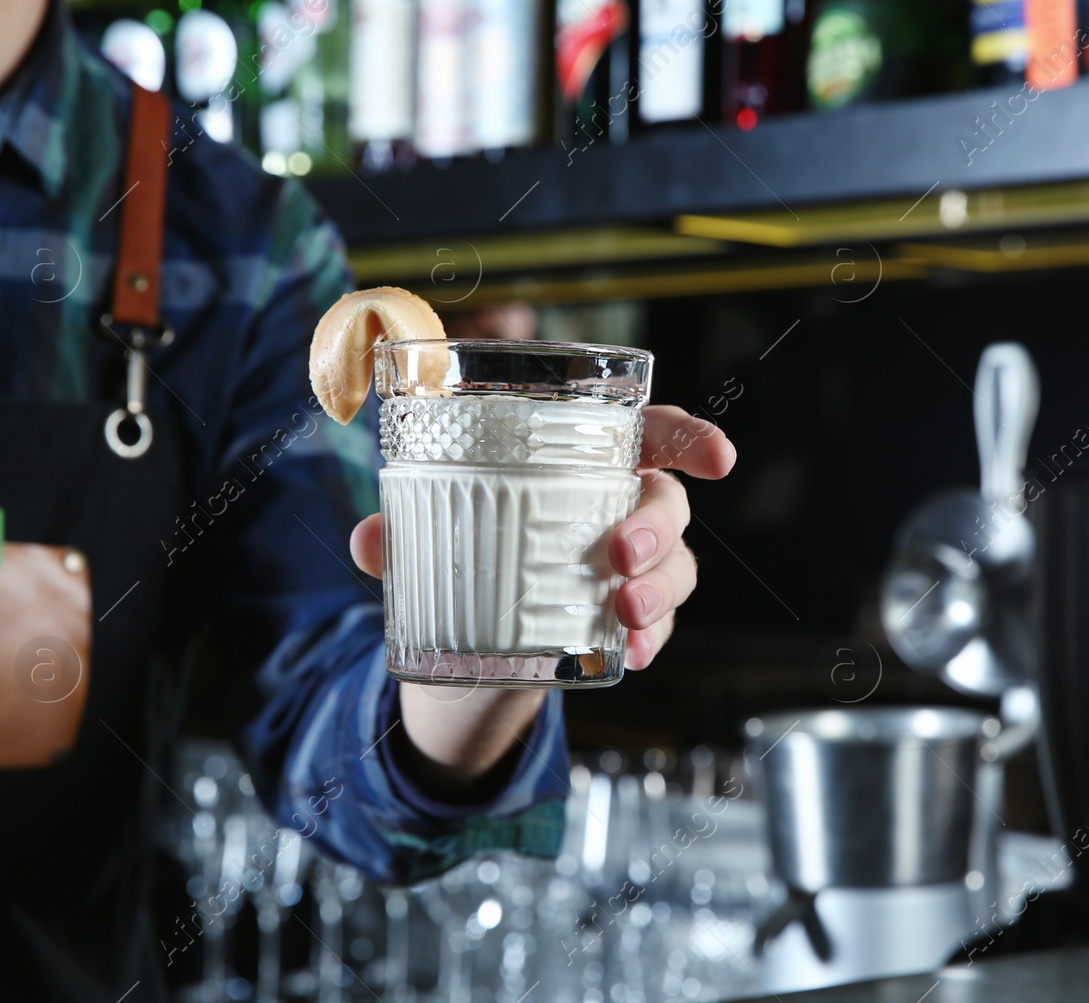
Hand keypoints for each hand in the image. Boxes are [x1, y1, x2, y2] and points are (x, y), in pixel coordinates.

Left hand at [346, 405, 733, 793]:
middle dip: (657, 525)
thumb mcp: (425, 534)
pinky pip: (660, 627)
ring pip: (677, 565)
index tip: (717, 459)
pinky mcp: (625, 620)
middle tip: (618, 554)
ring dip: (659, 587)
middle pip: (668, 501)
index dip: (690, 438)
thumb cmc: (466, 547)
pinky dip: (649, 640)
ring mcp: (631, 567)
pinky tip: (628, 654)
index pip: (649, 435)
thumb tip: (371, 539)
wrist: (467, 641)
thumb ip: (400, 529)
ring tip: (623, 612)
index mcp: (582, 462)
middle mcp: (619, 507)